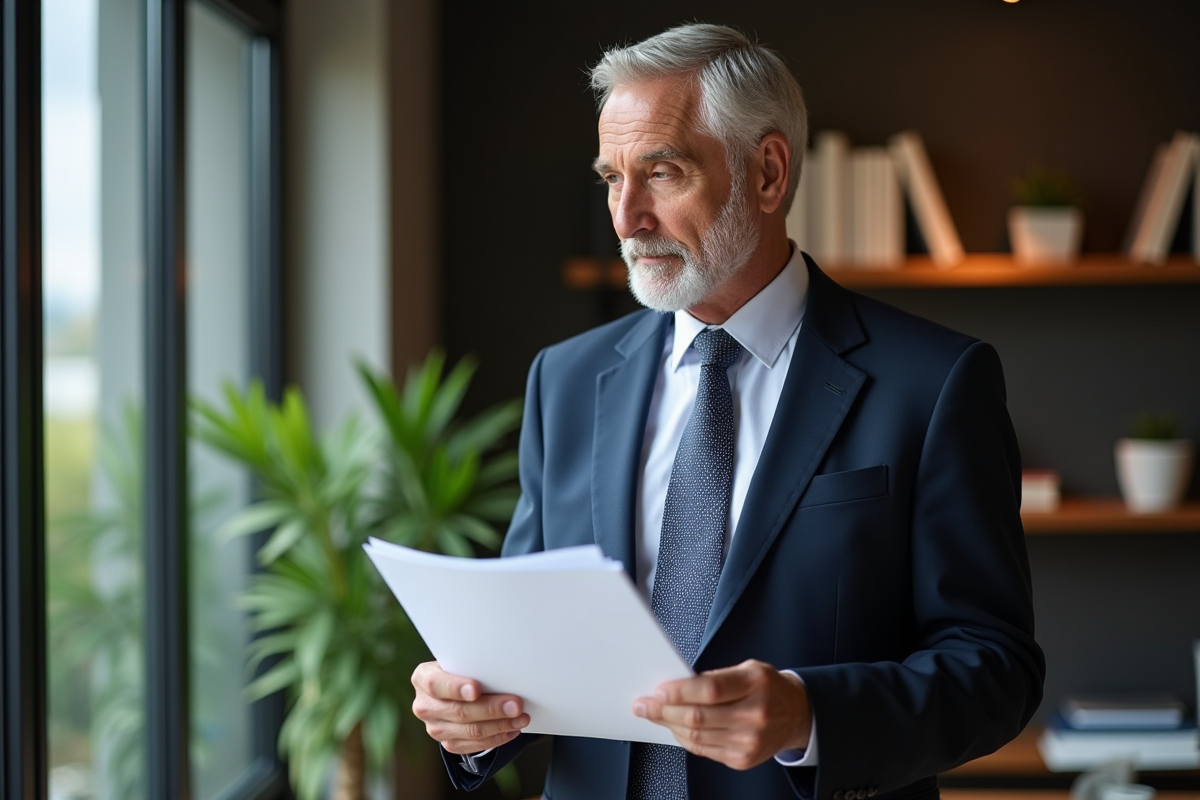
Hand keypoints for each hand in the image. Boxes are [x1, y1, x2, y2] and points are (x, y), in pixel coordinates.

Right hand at [411, 660, 529, 753]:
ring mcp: (435, 728)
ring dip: (500, 725)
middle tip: (516, 705)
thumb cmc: (460, 669)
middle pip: (459, 711)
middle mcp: (425, 706)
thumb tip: (500, 668)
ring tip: (521, 718)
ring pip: (470, 731)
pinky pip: (474, 745)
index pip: (435, 684)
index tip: (476, 689)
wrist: (454, 688)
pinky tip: (511, 729)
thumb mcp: (460, 660)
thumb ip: (471, 664)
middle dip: (491, 708)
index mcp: (423, 678)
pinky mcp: (449, 743)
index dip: (456, 687)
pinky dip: (497, 738)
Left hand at [633, 659, 810, 770]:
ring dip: (669, 725)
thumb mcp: (748, 669)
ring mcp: (749, 741)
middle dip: (664, 710)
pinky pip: (703, 750)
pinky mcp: (742, 759)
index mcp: (755, 684)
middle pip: (698, 717)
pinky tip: (675, 728)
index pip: (710, 690)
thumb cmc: (768, 687)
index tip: (659, 690)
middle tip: (645, 704)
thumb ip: (716, 677)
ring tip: (655, 714)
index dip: (679, 691)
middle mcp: (755, 715)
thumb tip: (677, 686)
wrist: (797, 714)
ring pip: (697, 737)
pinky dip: (684, 739)